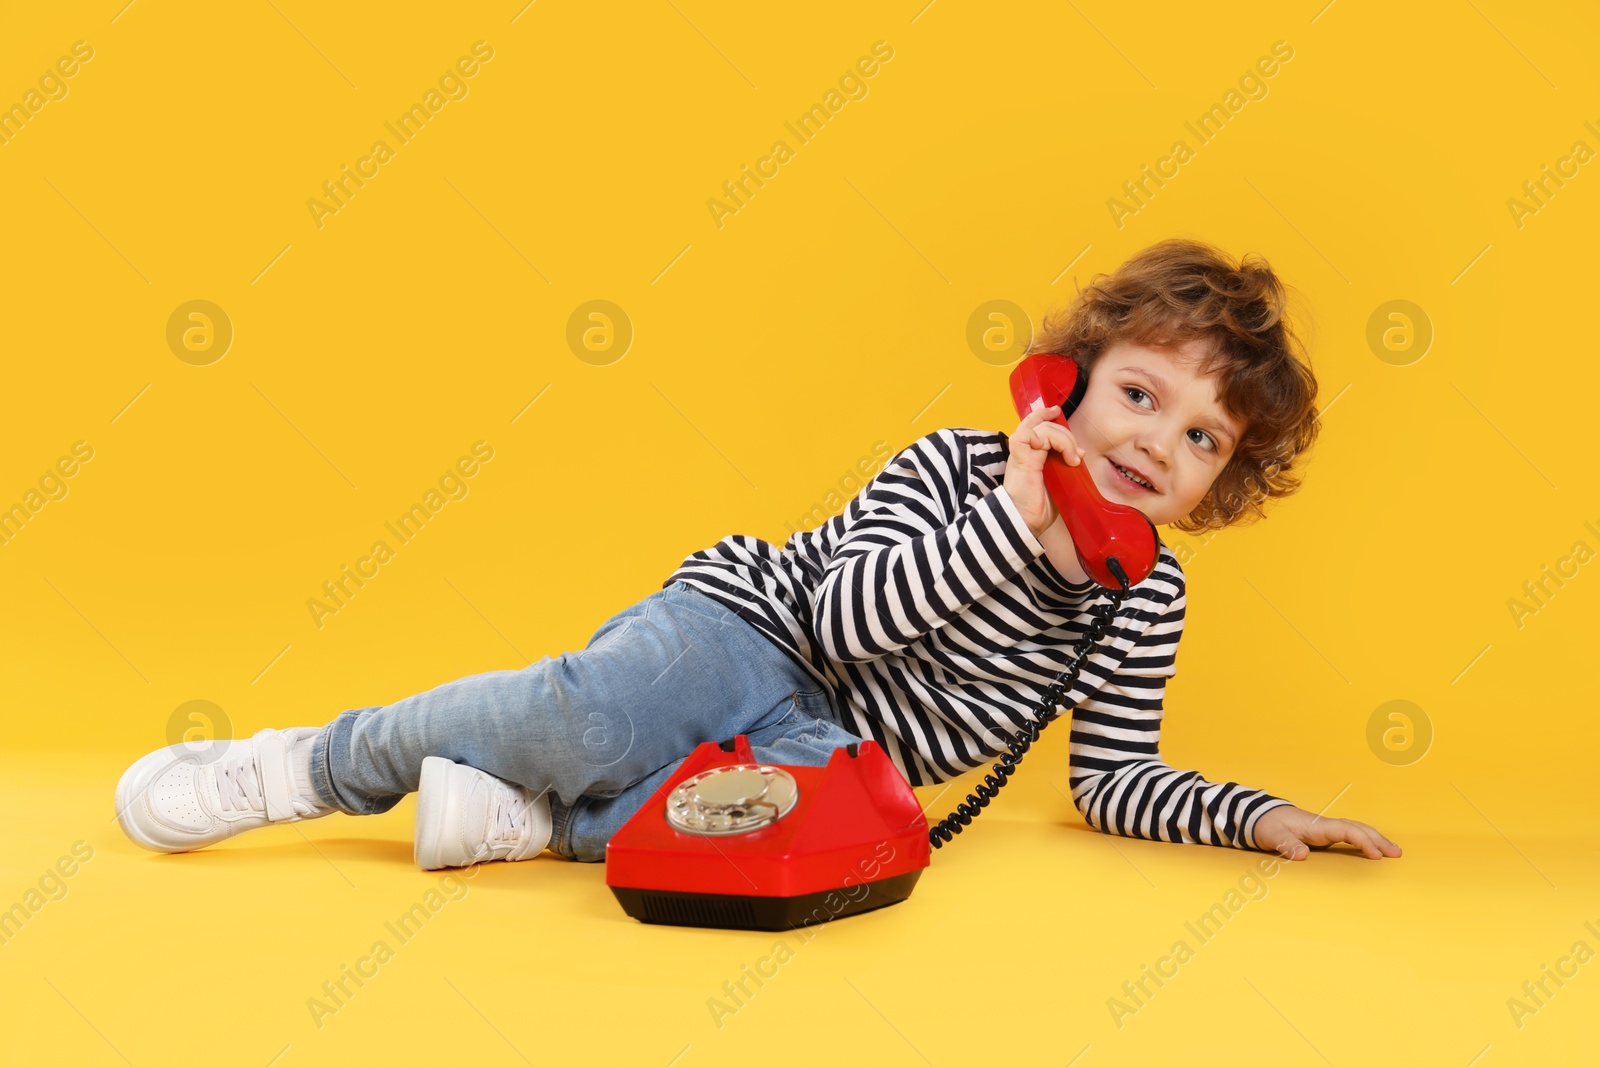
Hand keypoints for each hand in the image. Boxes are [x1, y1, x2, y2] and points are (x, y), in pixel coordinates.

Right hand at [1003, 404, 1084, 537]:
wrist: (1026, 522)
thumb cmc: (1039, 506)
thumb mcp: (1058, 481)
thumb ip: (1064, 466)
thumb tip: (1080, 454)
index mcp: (1031, 455)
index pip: (1035, 425)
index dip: (1045, 415)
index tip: (1057, 411)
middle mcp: (1024, 451)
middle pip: (1044, 426)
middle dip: (1066, 435)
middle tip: (1077, 455)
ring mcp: (1020, 455)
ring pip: (1040, 429)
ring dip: (1061, 438)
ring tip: (1071, 458)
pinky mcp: (1019, 460)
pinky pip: (1023, 436)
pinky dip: (1038, 436)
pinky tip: (1046, 448)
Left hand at [1252, 804, 1401, 860]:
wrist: (1262, 815)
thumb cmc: (1268, 825)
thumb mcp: (1272, 836)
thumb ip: (1286, 845)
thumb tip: (1302, 855)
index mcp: (1316, 826)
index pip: (1346, 830)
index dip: (1362, 841)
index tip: (1376, 855)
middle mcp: (1325, 825)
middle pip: (1358, 828)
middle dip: (1378, 839)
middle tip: (1396, 854)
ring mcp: (1327, 829)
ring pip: (1357, 829)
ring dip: (1376, 839)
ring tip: (1394, 852)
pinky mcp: (1325, 834)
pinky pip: (1351, 834)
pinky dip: (1365, 839)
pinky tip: (1375, 849)